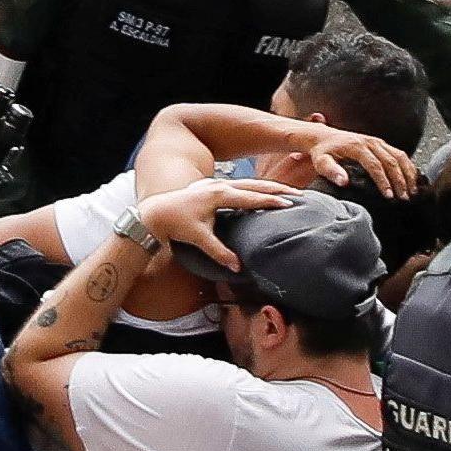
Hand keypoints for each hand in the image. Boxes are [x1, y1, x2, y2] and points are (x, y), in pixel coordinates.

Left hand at [136, 173, 305, 269]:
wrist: (153, 214)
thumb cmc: (175, 225)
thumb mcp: (198, 239)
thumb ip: (219, 252)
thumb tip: (237, 267)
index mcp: (219, 194)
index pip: (252, 197)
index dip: (271, 201)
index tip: (290, 204)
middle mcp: (219, 185)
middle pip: (255, 184)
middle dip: (277, 189)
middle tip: (298, 194)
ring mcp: (214, 183)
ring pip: (247, 182)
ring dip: (267, 186)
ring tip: (285, 191)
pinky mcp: (210, 186)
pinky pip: (238, 184)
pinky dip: (253, 187)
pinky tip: (261, 192)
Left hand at [271, 119, 415, 196]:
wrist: (323, 137)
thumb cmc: (322, 152)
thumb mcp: (321, 162)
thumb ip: (331, 171)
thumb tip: (344, 182)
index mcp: (357, 147)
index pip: (375, 166)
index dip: (384, 182)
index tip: (389, 196)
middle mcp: (370, 142)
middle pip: (391, 161)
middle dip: (400, 181)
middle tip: (404, 198)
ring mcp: (377, 142)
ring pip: (399, 156)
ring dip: (408, 174)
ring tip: (412, 191)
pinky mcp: (381, 143)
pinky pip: (399, 153)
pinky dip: (408, 166)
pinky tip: (412, 179)